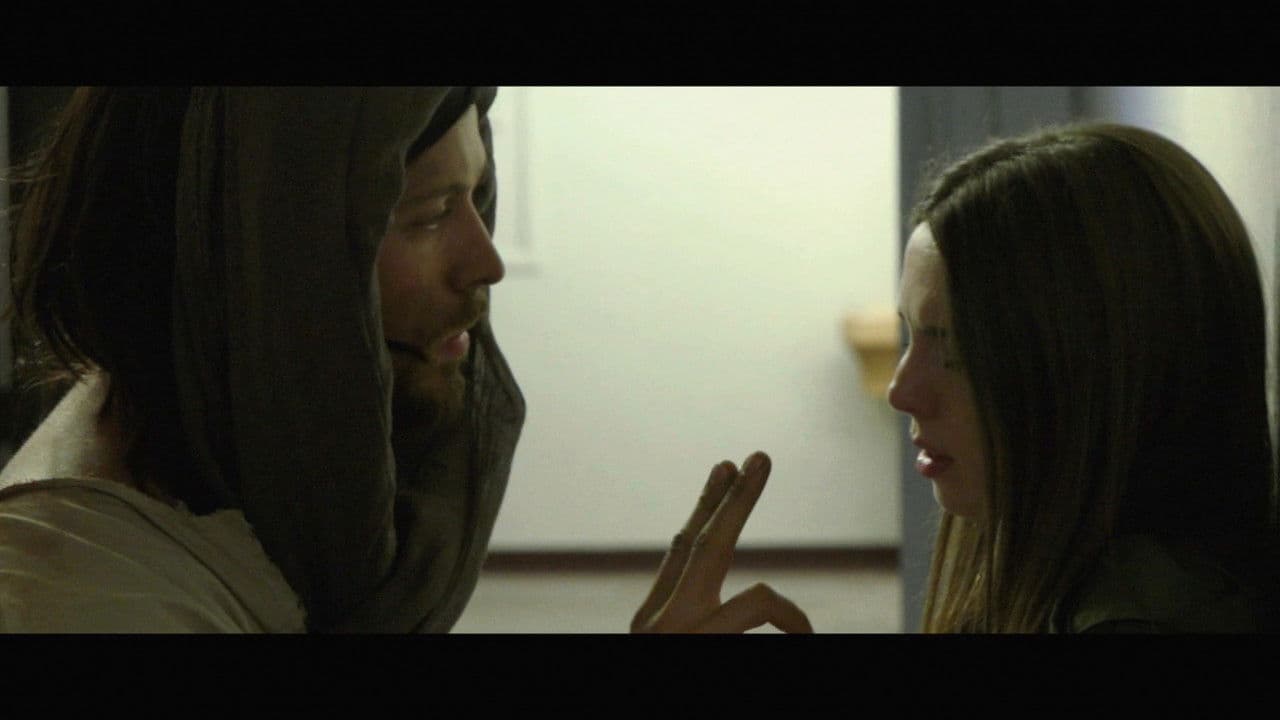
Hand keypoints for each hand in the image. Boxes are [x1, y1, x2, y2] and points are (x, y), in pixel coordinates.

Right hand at [631, 451, 813, 632]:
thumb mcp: (694, 644)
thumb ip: (714, 627)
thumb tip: (755, 609)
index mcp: (653, 621)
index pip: (682, 552)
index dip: (706, 507)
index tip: (726, 467)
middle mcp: (654, 622)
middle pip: (697, 542)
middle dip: (730, 496)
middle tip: (761, 457)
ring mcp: (671, 630)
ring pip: (714, 552)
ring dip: (744, 511)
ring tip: (782, 532)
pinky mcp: (694, 640)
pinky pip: (756, 604)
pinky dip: (791, 617)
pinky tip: (806, 634)